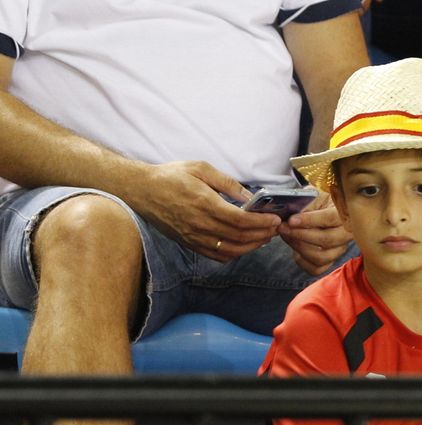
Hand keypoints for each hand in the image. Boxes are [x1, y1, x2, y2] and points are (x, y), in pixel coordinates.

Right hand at [130, 161, 282, 260]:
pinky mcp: (187, 242)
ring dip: (251, 246)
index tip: (275, 219)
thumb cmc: (171, 175)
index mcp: (204, 203)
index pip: (239, 220)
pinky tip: (243, 245)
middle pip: (238, 237)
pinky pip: (214, 255)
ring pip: (228, 250)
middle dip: (262, 234)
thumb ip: (228, 183)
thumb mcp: (201, 168)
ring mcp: (192, 236)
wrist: (141, 189)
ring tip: (264, 238)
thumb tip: (250, 197)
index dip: (261, 222)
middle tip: (276, 229)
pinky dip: (233, 253)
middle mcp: (198, 224)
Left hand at [278, 194, 350, 275]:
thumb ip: (307, 202)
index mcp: (346, 214)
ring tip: (286, 236)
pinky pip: (316, 269)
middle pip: (327, 240)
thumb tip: (292, 213)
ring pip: (321, 257)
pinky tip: (294, 250)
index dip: (310, 220)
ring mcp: (339, 249)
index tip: (291, 220)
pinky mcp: (330, 260)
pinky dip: (302, 262)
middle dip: (301, 235)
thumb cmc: (320, 200)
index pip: (330, 219)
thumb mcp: (316, 194)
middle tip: (283, 227)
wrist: (324, 207)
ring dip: (299, 248)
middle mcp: (346, 234)